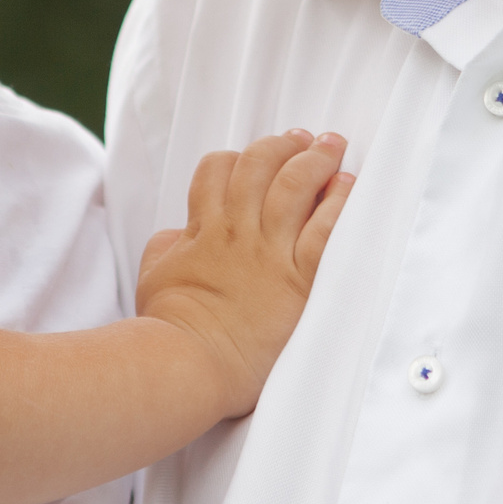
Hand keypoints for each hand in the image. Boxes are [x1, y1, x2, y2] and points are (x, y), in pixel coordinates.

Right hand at [135, 129, 353, 416]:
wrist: (187, 364)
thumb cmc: (168, 329)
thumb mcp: (154, 275)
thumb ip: (169, 245)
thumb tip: (179, 233)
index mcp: (204, 230)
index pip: (217, 170)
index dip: (239, 156)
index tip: (257, 155)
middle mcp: (238, 233)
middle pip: (260, 165)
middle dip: (284, 145)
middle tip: (304, 139)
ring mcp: (268, 254)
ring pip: (294, 186)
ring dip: (315, 160)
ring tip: (332, 148)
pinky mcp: (298, 280)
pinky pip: (326, 230)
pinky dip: (340, 204)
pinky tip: (348, 188)